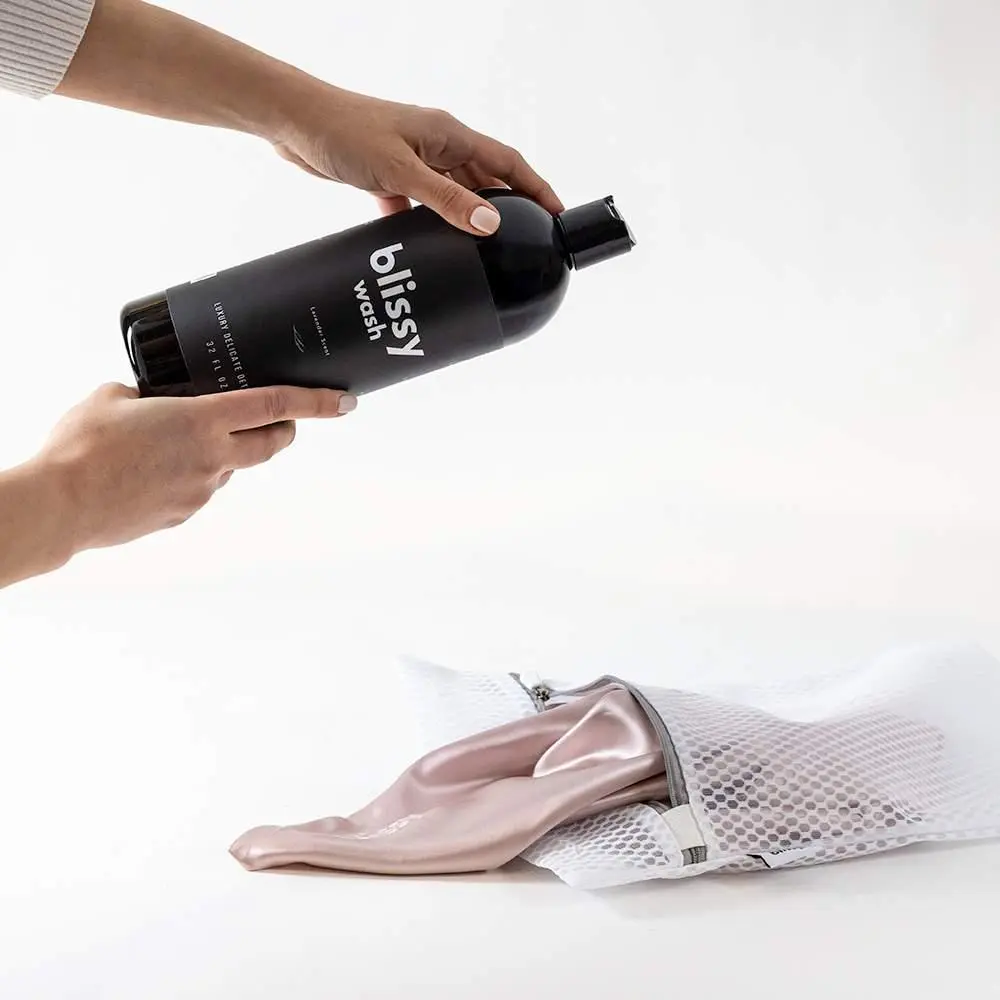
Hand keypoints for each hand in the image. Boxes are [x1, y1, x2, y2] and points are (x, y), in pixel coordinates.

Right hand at [37, 382, 355, 550]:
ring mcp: (202, 490)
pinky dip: (191, 476)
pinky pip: (201, 488)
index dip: (315, 402)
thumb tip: (150, 400)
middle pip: (271, 444)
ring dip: (222, 453)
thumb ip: (145, 394)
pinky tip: (154, 472)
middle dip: (284, 431)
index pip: (274, 405)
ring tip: (172, 445)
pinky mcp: (185, 514)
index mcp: (202, 420)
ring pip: (231, 467)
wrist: (63, 504)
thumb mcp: (112, 396)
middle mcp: (213, 457)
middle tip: (281, 423)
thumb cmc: (82, 447)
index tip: (344, 401)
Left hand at [272, 85, 564, 234]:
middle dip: (508, 209)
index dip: (536, 189)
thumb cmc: (345, 131)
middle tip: (526, 241)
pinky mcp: (388, 178)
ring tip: (486, 253)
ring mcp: (412, 162)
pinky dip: (427, 227)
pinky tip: (429, 252)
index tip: (556, 216)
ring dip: (467, 219)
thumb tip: (490, 226)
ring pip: (453, 195)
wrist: (293, 123)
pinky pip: (420, 206)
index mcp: (449, 134)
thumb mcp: (401, 171)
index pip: (507, 162)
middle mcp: (435, 145)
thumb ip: (446, 200)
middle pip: (485, 180)